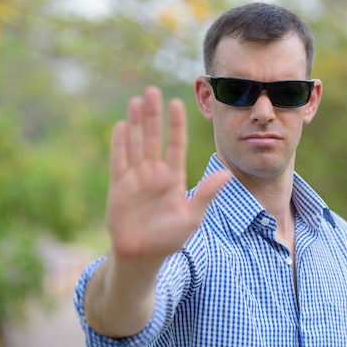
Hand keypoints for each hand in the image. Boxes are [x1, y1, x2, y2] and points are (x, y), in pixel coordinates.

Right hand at [106, 86, 229, 259]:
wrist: (143, 256)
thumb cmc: (169, 239)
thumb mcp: (192, 216)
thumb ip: (206, 193)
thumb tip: (228, 174)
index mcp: (173, 178)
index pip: (176, 145)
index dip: (176, 125)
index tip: (178, 104)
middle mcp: (154, 173)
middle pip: (154, 138)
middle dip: (153, 115)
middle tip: (153, 91)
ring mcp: (136, 178)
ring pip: (136, 144)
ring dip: (136, 123)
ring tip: (137, 100)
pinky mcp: (119, 186)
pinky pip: (119, 160)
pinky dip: (120, 144)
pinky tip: (122, 126)